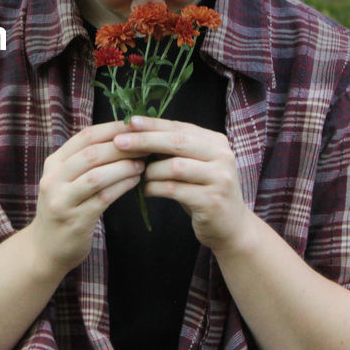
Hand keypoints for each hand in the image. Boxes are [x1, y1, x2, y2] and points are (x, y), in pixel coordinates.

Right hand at [27, 121, 144, 275]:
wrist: (44, 249)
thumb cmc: (64, 209)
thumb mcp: (64, 180)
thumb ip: (84, 161)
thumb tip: (122, 139)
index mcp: (53, 163)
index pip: (84, 137)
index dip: (112, 129)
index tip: (135, 126)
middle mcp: (53, 179)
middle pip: (91, 154)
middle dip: (122, 147)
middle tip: (145, 145)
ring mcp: (62, 200)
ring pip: (97, 176)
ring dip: (123, 167)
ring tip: (143, 164)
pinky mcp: (75, 220)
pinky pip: (103, 198)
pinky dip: (121, 186)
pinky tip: (135, 182)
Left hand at [113, 116, 251, 250]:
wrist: (231, 228)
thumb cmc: (204, 193)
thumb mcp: (194, 166)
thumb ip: (174, 151)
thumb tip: (137, 134)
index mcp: (216, 142)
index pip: (180, 127)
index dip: (153, 124)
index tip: (129, 121)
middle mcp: (222, 156)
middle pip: (177, 142)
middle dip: (145, 141)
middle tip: (119, 142)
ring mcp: (219, 178)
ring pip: (175, 166)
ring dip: (151, 171)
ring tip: (138, 175)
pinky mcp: (212, 200)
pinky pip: (175, 189)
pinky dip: (155, 188)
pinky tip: (146, 191)